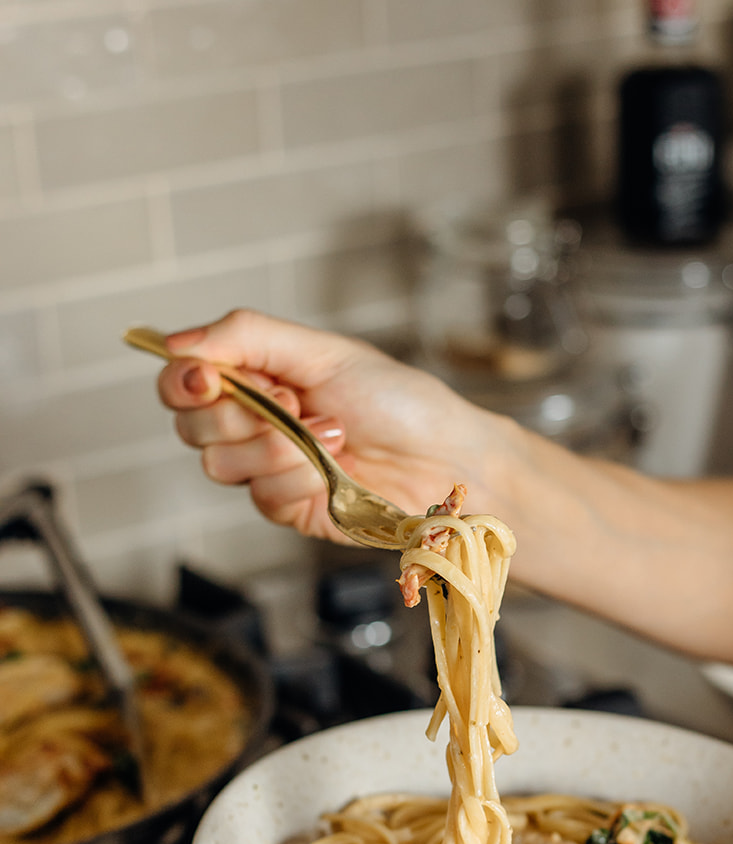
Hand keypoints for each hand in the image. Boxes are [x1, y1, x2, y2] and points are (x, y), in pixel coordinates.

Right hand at [155, 308, 511, 543]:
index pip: (183, 381)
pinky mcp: (289, 507)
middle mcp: (254, 424)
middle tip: (296, 402)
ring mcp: (269, 469)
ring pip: (220, 465)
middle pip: (191, 426)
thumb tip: (176, 341)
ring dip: (275, 447)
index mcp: (258, 377)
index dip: (183, 381)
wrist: (445, 458)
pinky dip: (297, 478)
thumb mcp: (322, 351)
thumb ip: (246, 336)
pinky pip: (261, 497)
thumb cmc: (397, 400)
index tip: (206, 378)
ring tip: (331, 434)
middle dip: (241, 414)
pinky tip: (334, 468)